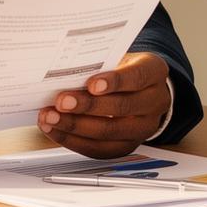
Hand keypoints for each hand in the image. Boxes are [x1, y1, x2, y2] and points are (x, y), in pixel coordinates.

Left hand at [38, 52, 171, 157]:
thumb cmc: (123, 70)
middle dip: (88, 106)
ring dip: (75, 126)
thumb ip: (99, 64)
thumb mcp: (118, 58)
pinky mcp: (127, 146)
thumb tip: (64, 71)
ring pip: (109, 132)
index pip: (137, 77)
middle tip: (62, 102)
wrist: (140, 90)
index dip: (114, 82)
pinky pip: (100, 149)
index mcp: (154, 72)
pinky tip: (56, 130)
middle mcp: (154, 102)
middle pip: (122, 108)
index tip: (91, 84)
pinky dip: (74, 141)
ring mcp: (143, 128)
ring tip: (51, 117)